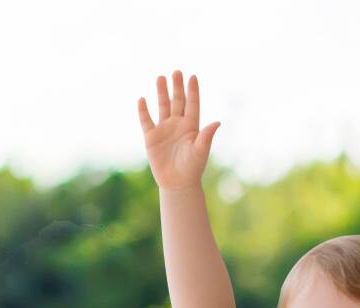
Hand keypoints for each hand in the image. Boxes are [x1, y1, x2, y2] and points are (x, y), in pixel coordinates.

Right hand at [138, 70, 219, 190]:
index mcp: (191, 126)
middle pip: (177, 101)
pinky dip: (143, 111)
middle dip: (177, 87)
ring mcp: (164, 129)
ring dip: (162, 92)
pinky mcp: (151, 138)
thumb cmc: (192, 169)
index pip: (192, 104)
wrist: (177, 184)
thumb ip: (206, 136)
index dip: (192, 91)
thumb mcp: (200, 151)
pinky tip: (142, 99)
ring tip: (161, 78)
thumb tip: (217, 122)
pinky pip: (146, 121)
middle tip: (177, 71)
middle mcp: (178, 124)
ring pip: (163, 106)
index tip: (192, 77)